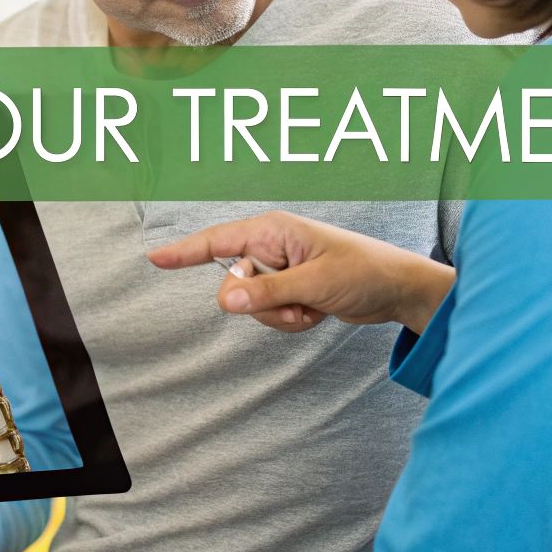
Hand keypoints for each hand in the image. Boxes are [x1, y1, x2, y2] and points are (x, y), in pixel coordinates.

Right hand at [147, 210, 454, 333]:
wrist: (396, 289)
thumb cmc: (363, 271)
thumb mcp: (314, 284)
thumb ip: (268, 292)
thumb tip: (227, 300)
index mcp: (273, 230)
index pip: (217, 242)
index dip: (185, 252)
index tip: (154, 259)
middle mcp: (272, 247)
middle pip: (233, 285)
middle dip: (261, 304)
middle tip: (296, 303)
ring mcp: (280, 270)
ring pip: (252, 305)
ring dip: (280, 316)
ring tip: (314, 306)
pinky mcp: (289, 290)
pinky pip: (271, 315)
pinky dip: (292, 321)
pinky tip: (318, 312)